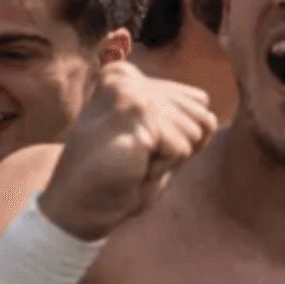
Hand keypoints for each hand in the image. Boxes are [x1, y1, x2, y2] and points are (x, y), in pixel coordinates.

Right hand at [39, 63, 216, 239]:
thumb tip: (208, 112)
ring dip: (171, 158)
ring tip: (134, 162)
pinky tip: (131, 168)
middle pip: (202, 115)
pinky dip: (164, 167)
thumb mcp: (153, 136)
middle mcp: (126, 76)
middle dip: (179, 146)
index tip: (141, 147)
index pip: (199, 101)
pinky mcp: (135, 114)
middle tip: (137, 158)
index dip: (180, 136)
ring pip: (196, 131)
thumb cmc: (118, 175)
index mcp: (126, 75)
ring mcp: (130, 92)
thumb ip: (180, 115)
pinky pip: (182, 149)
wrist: (77, 208)